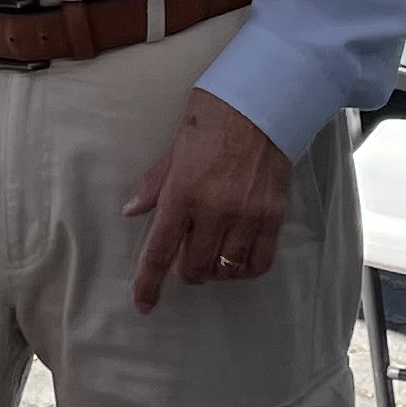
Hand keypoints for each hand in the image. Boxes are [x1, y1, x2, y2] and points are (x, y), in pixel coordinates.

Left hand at [125, 89, 291, 313]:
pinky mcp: (273, 216)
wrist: (260, 102)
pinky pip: (258, 262)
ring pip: (225, 269)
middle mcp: (214, 210)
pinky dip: (244, 270)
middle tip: (185, 257)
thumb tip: (132, 210)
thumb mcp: (175, 148)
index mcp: (183, 193)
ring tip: (212, 255)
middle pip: (194, 268)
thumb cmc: (212, 118)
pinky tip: (237, 260)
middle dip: (185, 271)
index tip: (144, 304)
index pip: (160, 251)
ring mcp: (247, 215)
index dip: (149, 283)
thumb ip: (154, 184)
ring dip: (214, 270)